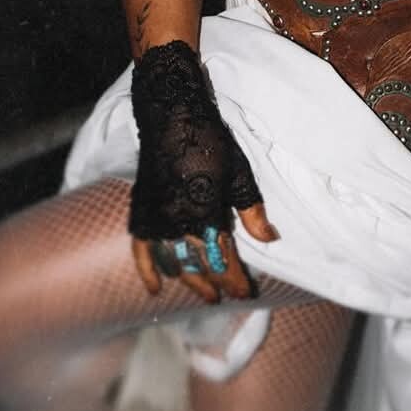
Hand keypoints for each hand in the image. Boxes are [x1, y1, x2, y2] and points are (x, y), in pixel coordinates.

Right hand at [128, 40, 279, 302]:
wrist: (171, 114)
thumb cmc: (209, 139)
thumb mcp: (239, 170)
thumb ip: (251, 208)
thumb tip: (270, 239)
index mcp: (205, 210)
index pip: (222, 259)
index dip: (234, 279)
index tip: (245, 292)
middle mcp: (177, 220)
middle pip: (198, 266)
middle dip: (215, 284)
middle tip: (227, 297)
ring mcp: (155, 218)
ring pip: (172, 263)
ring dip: (189, 280)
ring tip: (205, 293)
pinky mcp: (140, 211)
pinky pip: (140, 249)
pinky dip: (146, 270)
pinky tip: (155, 288)